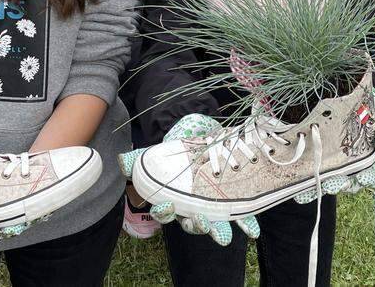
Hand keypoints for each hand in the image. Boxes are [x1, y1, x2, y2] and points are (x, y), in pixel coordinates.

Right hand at [119, 114, 260, 245]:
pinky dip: (246, 224)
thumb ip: (141, 158)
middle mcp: (191, 208)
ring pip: (214, 225)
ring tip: (224, 237)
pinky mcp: (232, 202)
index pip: (165, 211)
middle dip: (196, 226)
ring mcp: (212, 208)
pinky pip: (239, 217)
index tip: (167, 206)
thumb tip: (123, 162)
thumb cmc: (179, 148)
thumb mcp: (161, 150)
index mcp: (173, 198)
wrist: (204, 138)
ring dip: (219, 231)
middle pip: (190, 223)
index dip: (164, 212)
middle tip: (201, 223)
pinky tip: (252, 231)